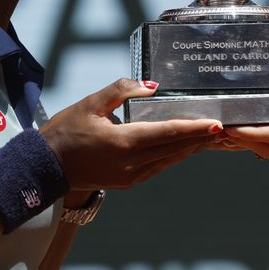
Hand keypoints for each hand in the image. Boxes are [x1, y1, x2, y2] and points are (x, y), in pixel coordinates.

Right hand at [40, 79, 220, 188]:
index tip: (216, 124)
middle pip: (174, 148)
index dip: (195, 129)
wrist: (44, 167)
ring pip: (169, 160)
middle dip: (200, 138)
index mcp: (123, 142)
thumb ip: (121, 91)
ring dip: (190, 148)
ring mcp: (130, 176)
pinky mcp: (126, 182)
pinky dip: (173, 156)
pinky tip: (183, 148)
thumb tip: (152, 87)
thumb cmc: (65, 131)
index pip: (168, 133)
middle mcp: (131, 163)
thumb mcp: (90, 103)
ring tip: (209, 137)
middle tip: (223, 128)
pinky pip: (157, 167)